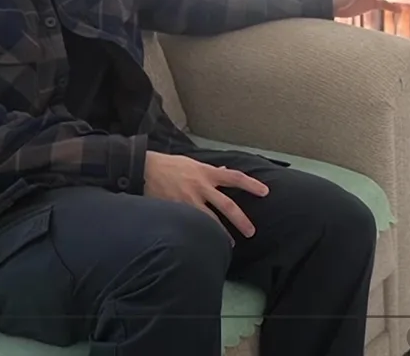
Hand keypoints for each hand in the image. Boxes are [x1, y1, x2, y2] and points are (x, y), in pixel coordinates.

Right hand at [143, 151, 269, 241]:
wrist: (144, 169)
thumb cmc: (169, 165)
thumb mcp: (193, 163)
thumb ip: (210, 170)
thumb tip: (225, 172)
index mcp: (207, 173)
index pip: (235, 178)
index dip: (251, 185)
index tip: (265, 192)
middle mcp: (201, 187)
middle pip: (227, 205)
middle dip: (241, 220)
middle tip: (251, 232)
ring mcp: (189, 201)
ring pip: (210, 220)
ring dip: (221, 234)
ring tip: (230, 245)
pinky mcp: (177, 210)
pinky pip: (192, 224)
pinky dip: (199, 233)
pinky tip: (204, 243)